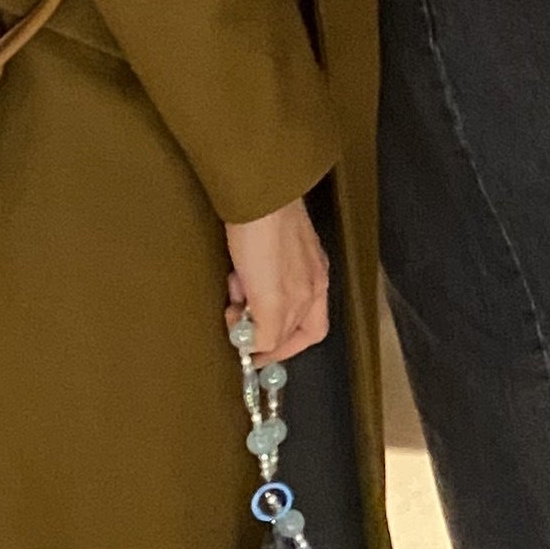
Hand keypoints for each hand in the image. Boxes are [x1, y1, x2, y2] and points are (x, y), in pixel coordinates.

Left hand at [225, 199, 330, 365]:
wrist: (257, 191)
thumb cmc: (266, 237)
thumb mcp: (270, 296)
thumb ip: (270, 328)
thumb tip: (260, 346)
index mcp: (315, 291)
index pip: (308, 335)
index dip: (282, 350)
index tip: (253, 356)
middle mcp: (310, 276)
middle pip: (289, 317)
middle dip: (261, 324)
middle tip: (236, 322)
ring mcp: (294, 257)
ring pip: (273, 297)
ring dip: (251, 303)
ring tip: (234, 293)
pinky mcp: (275, 241)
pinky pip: (262, 275)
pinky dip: (247, 282)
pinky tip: (235, 273)